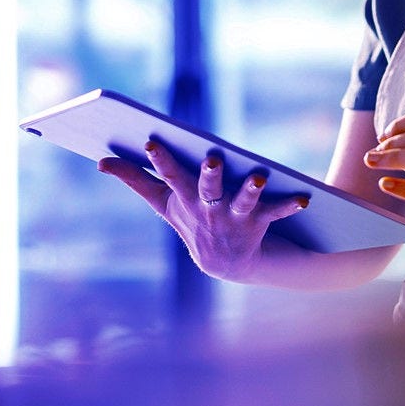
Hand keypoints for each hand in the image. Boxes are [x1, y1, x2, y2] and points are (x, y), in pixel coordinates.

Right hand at [97, 139, 307, 281]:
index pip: (169, 176)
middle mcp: (208, 209)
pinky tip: (303, 199)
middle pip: (207, 189)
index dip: (161, 160)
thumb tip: (100, 161)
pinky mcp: (258, 223)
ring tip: (257, 177)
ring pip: (242, 202)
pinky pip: (275, 212)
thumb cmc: (192, 220)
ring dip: (250, 190)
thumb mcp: (163, 202)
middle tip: (213, 159)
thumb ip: (135, 179)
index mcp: (184, 199)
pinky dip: (289, 205)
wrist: (226, 263)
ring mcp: (233, 218)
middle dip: (209, 175)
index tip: (153, 142)